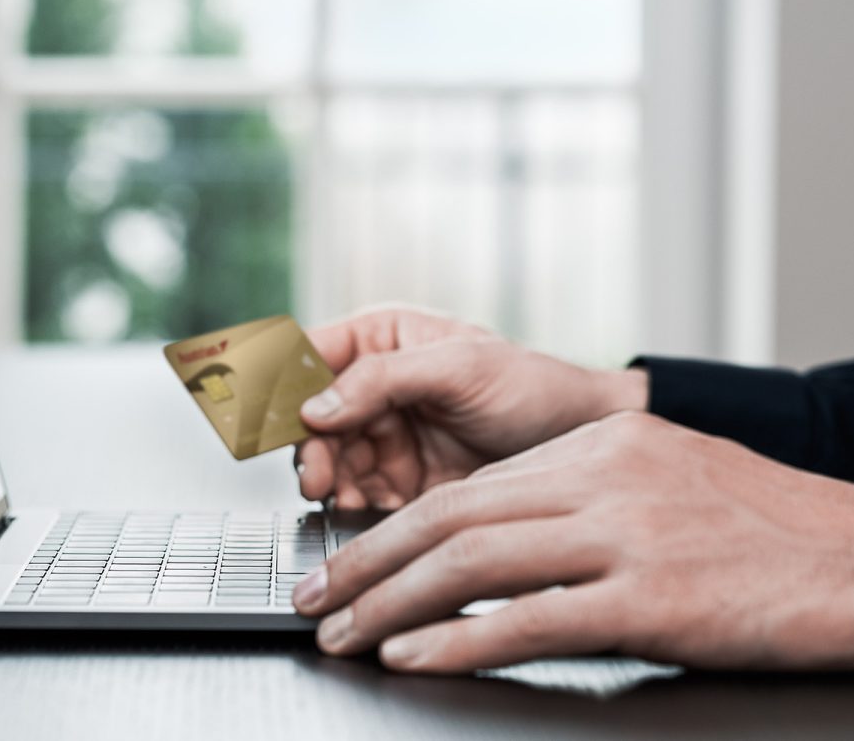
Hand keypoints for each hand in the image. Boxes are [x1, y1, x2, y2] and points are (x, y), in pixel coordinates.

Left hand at [292, 411, 853, 671]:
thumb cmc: (763, 528)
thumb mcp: (660, 482)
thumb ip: (574, 498)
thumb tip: (484, 540)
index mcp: (596, 447)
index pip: (464, 489)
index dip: (388, 531)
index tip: (340, 562)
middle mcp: (600, 479)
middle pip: (449, 519)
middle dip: (366, 565)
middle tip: (315, 599)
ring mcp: (624, 536)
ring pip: (473, 564)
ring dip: (392, 603)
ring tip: (345, 635)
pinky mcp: (650, 599)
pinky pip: (530, 617)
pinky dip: (459, 639)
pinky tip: (414, 654)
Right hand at [295, 306, 647, 508]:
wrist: (586, 451)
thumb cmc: (537, 390)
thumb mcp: (461, 368)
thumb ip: (382, 379)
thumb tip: (314, 405)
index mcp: (382, 340)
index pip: (309, 353)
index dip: (280, 382)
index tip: (268, 415)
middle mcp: (375, 388)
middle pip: (309, 417)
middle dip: (310, 447)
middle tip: (318, 475)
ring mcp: (386, 438)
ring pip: (327, 461)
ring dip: (330, 482)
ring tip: (349, 498)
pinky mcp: (400, 484)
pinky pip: (357, 497)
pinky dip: (355, 508)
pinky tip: (369, 512)